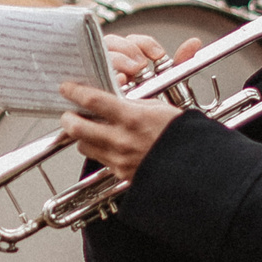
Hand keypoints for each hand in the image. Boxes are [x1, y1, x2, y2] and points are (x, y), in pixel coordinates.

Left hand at [59, 35, 204, 182]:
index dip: (74, 92)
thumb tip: (114, 99)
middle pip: (77, 127)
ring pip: (84, 146)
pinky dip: (98, 150)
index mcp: (132, 118)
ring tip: (88, 129)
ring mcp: (119, 159)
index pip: (93, 101)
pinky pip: (100, 160)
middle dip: (68, 118)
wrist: (195, 168)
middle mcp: (122, 139)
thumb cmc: (182, 136)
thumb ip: (132, 104)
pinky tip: (105, 143)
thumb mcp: (159, 109)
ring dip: (82, 136)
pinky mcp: (121, 173)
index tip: (67, 88)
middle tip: (68, 113)